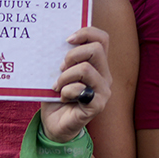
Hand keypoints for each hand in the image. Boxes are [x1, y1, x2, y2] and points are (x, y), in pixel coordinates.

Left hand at [39, 26, 110, 142]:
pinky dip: (66, 91)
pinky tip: (63, 98)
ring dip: (65, 76)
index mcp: (97, 64)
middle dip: (72, 55)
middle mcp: (104, 75)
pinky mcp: (98, 105)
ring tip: (58, 86)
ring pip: (85, 69)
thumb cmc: (56, 96)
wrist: (54, 124)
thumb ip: (64, 57)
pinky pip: (80, 89)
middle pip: (96, 49)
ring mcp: (103, 91)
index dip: (86, 33)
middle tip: (60, 68)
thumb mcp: (58, 72)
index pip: (102, 39)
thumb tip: (61, 40)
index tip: (67, 40)